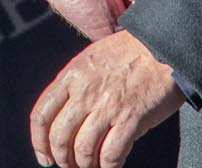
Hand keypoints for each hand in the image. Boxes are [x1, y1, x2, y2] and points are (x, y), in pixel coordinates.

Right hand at [29, 0, 161, 39]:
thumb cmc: (78, 0)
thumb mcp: (108, 30)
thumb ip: (135, 33)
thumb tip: (160, 40)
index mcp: (128, 7)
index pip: (155, 17)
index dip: (147, 22)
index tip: (128, 22)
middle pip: (162, 2)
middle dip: (141, 6)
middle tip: (119, 0)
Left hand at [30, 30, 181, 167]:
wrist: (162, 46)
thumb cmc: (129, 52)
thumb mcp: (91, 59)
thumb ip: (75, 84)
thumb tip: (65, 117)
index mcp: (71, 75)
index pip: (42, 114)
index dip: (38, 141)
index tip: (44, 157)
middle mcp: (85, 92)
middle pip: (59, 136)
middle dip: (61, 159)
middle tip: (69, 166)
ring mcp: (107, 107)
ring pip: (82, 149)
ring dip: (84, 166)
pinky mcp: (130, 119)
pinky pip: (111, 155)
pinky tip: (109, 167)